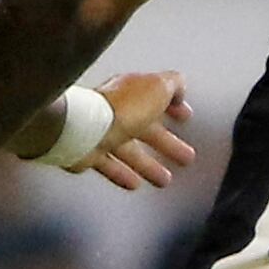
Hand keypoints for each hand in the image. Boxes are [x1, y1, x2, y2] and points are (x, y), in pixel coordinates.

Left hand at [80, 71, 197, 191]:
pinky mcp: (88, 152)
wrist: (82, 127)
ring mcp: (101, 131)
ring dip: (149, 165)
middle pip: (146, 129)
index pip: (156, 96)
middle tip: (186, 157)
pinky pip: (109, 165)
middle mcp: (116, 109)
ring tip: (165, 180)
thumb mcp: (158, 88)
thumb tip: (179, 88)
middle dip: (167, 143)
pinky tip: (135, 184)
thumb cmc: (120, 108)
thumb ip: (173, 84)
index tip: (185, 117)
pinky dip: (123, 174)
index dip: (174, 106)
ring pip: (129, 151)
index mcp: (133, 90)